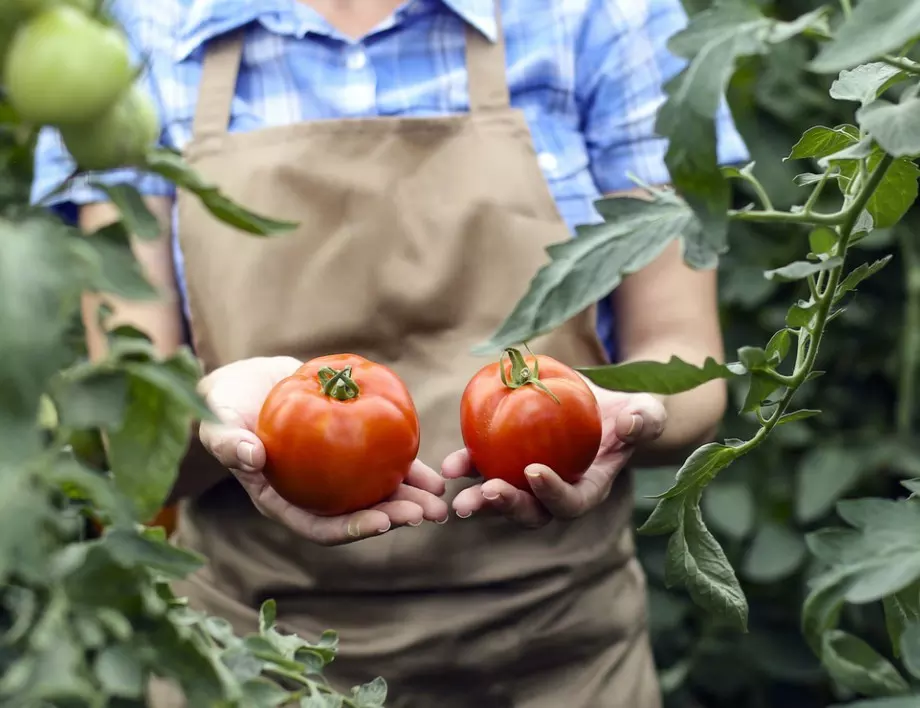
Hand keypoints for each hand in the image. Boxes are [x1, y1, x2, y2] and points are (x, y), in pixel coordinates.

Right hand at [197, 356, 448, 545]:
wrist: (244, 384)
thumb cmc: (224, 409)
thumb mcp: (217, 425)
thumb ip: (228, 444)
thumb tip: (251, 457)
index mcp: (284, 501)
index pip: (321, 525)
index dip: (352, 528)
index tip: (383, 522)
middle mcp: (315, 493)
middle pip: (358, 512)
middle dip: (395, 515)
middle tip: (429, 513)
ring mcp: (334, 472)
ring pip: (377, 489)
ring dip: (411, 496)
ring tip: (441, 498)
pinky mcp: (349, 445)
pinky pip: (380, 457)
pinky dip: (405, 461)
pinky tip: (433, 466)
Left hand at [443, 386, 666, 527]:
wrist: (603, 402)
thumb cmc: (630, 412)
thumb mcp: (647, 412)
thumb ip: (646, 420)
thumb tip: (629, 423)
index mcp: (590, 487)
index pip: (571, 502)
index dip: (553, 494)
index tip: (534, 472)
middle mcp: (556, 492)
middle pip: (532, 511)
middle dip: (507, 506)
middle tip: (486, 493)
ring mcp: (529, 480)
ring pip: (502, 497)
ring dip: (478, 497)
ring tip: (456, 490)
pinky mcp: (509, 460)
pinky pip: (486, 468)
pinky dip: (467, 467)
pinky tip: (450, 464)